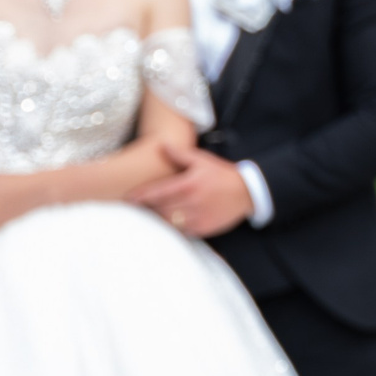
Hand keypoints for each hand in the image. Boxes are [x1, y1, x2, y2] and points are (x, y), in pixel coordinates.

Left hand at [126, 142, 254, 237]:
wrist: (247, 192)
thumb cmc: (221, 174)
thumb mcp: (202, 160)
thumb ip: (180, 154)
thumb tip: (161, 144)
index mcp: (188, 184)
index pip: (157, 192)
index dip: (140, 196)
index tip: (128, 198)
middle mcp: (191, 202)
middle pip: (159, 208)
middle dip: (147, 207)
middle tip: (134, 206)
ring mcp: (197, 218)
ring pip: (168, 221)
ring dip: (157, 218)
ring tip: (148, 214)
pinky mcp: (203, 229)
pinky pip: (181, 230)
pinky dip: (172, 226)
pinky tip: (167, 221)